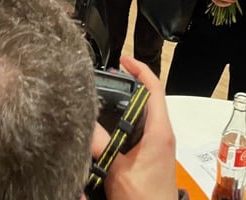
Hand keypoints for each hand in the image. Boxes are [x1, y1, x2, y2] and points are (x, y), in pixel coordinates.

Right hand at [91, 55, 177, 199]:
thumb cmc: (145, 197)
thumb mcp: (118, 170)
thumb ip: (101, 145)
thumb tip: (84, 121)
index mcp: (160, 131)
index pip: (154, 88)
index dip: (140, 70)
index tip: (123, 60)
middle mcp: (161, 134)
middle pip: (146, 99)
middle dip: (126, 86)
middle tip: (104, 80)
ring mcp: (157, 145)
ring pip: (140, 116)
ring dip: (123, 106)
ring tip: (100, 100)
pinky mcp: (149, 156)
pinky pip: (136, 132)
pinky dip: (121, 125)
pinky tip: (103, 129)